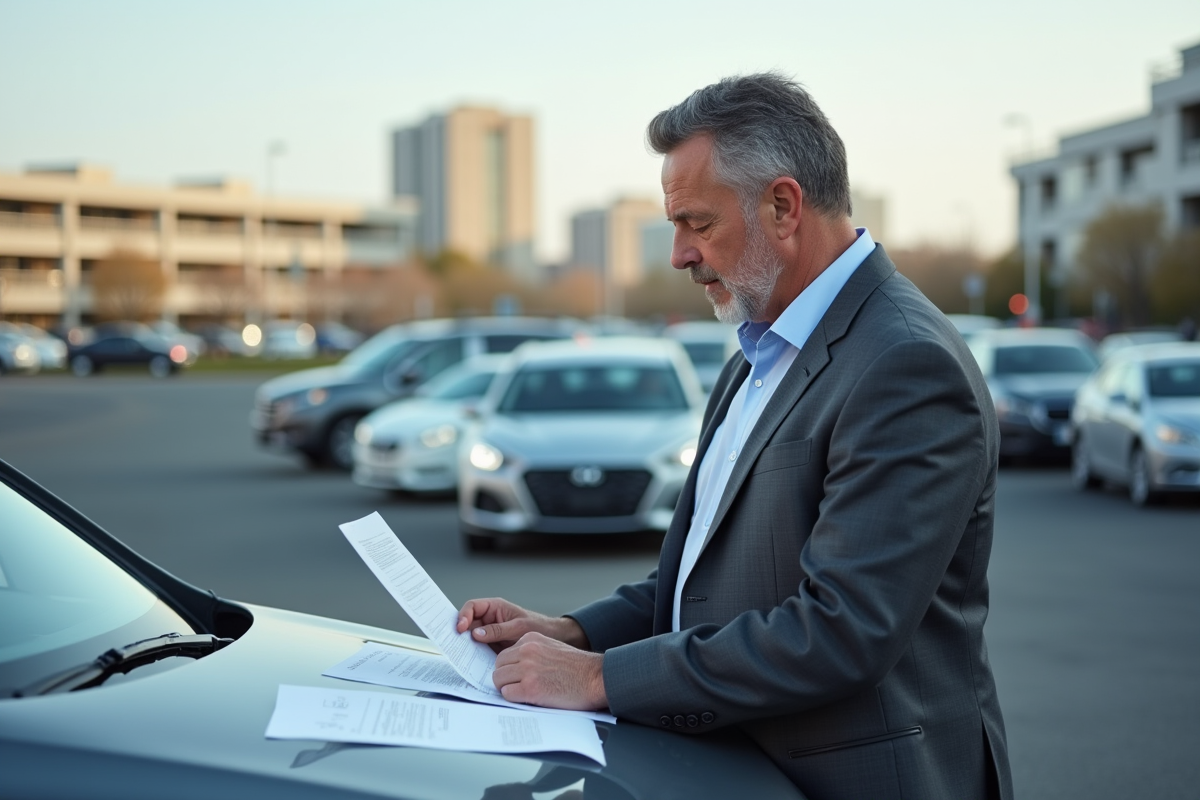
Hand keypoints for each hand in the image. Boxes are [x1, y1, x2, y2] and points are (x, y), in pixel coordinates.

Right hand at [457, 597, 588, 652]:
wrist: (553, 640)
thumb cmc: (540, 627)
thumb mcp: (520, 628)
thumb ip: (498, 630)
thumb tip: (476, 634)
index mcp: (495, 608)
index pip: (472, 607)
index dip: (463, 616)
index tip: (461, 628)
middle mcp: (490, 620)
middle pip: (468, 623)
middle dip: (459, 632)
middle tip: (453, 644)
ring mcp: (490, 634)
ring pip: (471, 638)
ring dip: (465, 646)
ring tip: (459, 655)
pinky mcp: (493, 647)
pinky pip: (478, 650)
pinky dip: (473, 656)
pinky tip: (470, 663)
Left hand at [492, 632, 606, 710]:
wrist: (596, 678)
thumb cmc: (577, 668)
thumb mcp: (551, 648)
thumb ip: (531, 653)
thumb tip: (513, 667)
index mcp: (531, 638)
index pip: (504, 654)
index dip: (508, 668)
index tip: (515, 677)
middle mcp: (527, 650)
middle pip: (498, 666)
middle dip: (505, 678)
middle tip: (518, 687)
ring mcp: (528, 669)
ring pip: (499, 680)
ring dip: (508, 689)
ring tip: (524, 693)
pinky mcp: (530, 688)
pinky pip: (507, 694)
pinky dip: (514, 699)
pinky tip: (529, 698)